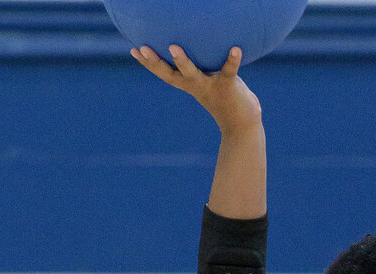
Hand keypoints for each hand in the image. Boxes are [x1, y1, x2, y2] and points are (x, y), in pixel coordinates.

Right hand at [131, 44, 262, 134]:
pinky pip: (229, 71)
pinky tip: (236, 48)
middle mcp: (196, 86)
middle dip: (156, 63)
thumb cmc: (225, 99)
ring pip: (193, 74)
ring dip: (182, 62)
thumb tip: (192, 48)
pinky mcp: (228, 86)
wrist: (242, 125)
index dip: (149, 64)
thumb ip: (201, 68)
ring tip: (173, 47)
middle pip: (171, 74)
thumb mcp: (209, 82)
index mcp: (189, 85)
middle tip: (142, 48)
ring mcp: (210, 86)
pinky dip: (232, 60)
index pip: (165, 73)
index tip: (134, 50)